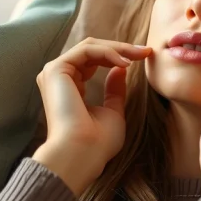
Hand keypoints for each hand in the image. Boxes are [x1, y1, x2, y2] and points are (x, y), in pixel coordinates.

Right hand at [31, 37, 151, 195]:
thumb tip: (120, 68)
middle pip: (92, 50)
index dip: (119, 56)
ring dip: (117, 48)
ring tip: (139, 54)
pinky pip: (86, 50)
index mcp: (70, 88)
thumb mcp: (113, 112)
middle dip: (121, 48)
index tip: (144, 56)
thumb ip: (114, 90)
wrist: (82, 154)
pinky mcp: (56, 70)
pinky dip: (108, 52)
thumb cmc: (98, 142)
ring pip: (90, 46)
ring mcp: (55, 73)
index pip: (93, 61)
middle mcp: (59, 78)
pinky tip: (125, 63)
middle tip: (145, 51)